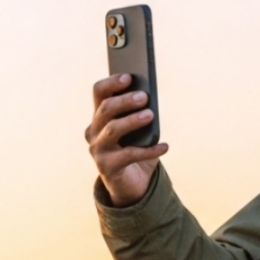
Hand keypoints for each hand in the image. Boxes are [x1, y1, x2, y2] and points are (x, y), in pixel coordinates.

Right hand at [86, 73, 168, 206]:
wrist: (131, 183)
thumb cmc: (136, 148)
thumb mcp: (139, 129)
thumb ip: (141, 113)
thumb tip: (149, 100)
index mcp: (99, 116)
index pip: (99, 93)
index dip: (112, 83)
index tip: (128, 76)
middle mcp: (93, 131)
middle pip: (105, 109)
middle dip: (124, 101)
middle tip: (144, 96)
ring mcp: (97, 149)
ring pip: (112, 129)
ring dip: (131, 120)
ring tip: (150, 115)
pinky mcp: (106, 167)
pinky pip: (128, 155)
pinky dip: (149, 150)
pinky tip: (165, 146)